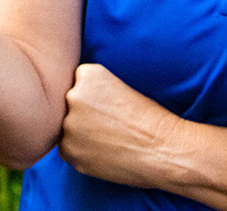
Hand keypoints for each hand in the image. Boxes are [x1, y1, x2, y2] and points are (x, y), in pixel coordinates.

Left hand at [59, 63, 188, 188]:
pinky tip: (105, 153)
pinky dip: (82, 153)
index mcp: (88, 74)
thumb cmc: (150, 119)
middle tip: (109, 126)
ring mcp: (68, 124)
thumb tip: (61, 99)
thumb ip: (90, 89)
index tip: (111, 107)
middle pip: (67, 104)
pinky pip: (68, 150)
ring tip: (109, 140)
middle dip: (82, 114)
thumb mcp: (119, 87)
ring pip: (66, 128)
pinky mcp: (69, 151)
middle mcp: (73, 95)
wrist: (166, 150)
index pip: (76, 83)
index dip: (93, 98)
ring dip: (80, 134)